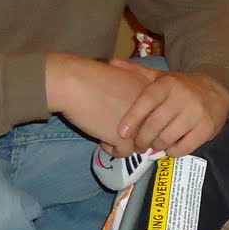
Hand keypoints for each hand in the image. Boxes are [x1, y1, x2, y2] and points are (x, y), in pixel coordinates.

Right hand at [46, 53, 161, 149]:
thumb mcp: (125, 76)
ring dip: (122, 141)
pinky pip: (124, 153)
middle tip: (112, 122)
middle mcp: (152, 111)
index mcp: (153, 95)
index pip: (153, 116)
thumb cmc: (93, 77)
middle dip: (132, 132)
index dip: (138, 119)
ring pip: (138, 144)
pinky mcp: (125, 139)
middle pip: (147, 131)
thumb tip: (136, 110)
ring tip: (104, 129)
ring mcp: (140, 127)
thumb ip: (135, 91)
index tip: (121, 112)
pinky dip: (111, 148)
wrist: (75, 83)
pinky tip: (100, 136)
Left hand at [112, 66, 228, 156]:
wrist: (216, 92)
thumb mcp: (160, 77)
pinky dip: (172, 151)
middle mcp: (182, 97)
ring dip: (156, 146)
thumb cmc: (180, 88)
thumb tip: (110, 62)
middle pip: (155, 124)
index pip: (147, 101)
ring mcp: (196, 114)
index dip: (132, 118)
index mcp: (168, 84)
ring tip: (152, 146)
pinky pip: (183, 148)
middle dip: (142, 139)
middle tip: (137, 145)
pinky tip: (169, 147)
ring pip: (167, 138)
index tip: (121, 133)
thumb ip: (136, 72)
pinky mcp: (206, 129)